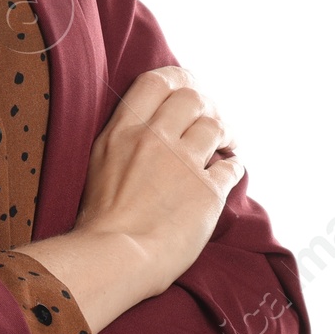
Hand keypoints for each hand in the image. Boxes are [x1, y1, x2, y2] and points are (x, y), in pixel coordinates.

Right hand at [27, 65, 243, 329]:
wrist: (115, 256)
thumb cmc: (100, 218)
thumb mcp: (101, 161)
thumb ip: (125, 137)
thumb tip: (149, 122)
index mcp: (123, 130)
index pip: (157, 81)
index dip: (178, 77)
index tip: (189, 85)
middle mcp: (155, 139)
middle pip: (192, 98)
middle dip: (206, 104)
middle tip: (212, 118)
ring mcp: (184, 164)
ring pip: (216, 126)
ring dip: (225, 131)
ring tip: (227, 142)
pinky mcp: (208, 193)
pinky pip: (232, 166)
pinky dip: (234, 164)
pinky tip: (231, 168)